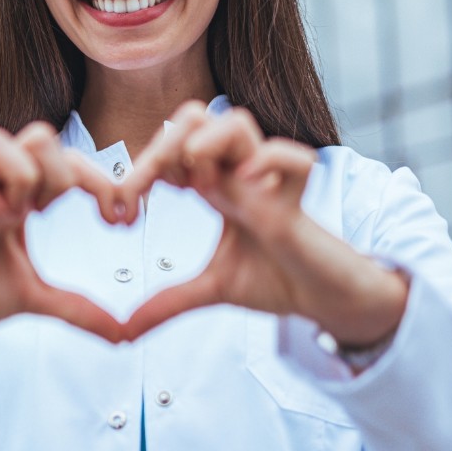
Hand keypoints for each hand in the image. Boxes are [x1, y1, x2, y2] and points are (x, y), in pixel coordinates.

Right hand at [0, 122, 127, 385]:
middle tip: (50, 217)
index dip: (103, 182)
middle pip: (40, 134)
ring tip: (14, 216)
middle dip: (59, 175)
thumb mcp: (35, 299)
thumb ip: (79, 309)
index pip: (72, 161)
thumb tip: (125, 335)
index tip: (122, 222)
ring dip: (18, 177)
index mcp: (25, 197)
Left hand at [118, 103, 408, 348]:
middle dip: (163, 145)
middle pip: (195, 117)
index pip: (171, 146)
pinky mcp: (297, 208)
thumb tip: (123, 333)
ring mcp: (267, 186)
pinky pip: (294, 161)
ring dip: (207, 143)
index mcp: (215, 186)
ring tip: (196, 182)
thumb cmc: (278, 280)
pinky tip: (245, 188)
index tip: (123, 208)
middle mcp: (237, 176)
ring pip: (236, 122)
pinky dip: (268, 163)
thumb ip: (169, 303)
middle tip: (149, 190)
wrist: (328, 301)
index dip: (141, 166)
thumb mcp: (213, 290)